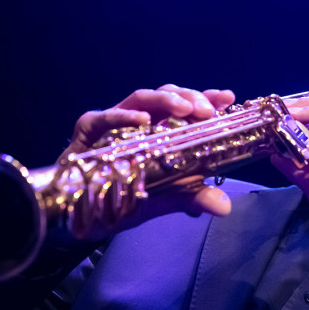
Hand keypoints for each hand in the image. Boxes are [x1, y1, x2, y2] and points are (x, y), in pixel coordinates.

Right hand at [58, 84, 236, 238]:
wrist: (81, 214)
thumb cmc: (125, 196)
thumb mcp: (164, 197)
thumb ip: (192, 197)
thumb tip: (224, 206)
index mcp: (161, 128)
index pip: (187, 106)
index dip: (207, 98)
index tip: (227, 98)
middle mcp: (140, 120)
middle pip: (167, 95)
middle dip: (190, 97)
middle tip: (207, 111)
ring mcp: (114, 121)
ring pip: (141, 97)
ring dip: (165, 100)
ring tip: (184, 109)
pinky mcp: (89, 129)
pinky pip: (104, 117)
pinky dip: (124, 116)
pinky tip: (141, 121)